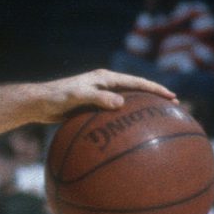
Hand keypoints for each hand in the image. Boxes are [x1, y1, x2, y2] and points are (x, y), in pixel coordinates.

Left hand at [32, 69, 176, 121]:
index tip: (172, 97)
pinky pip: (115, 114)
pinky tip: (131, 135)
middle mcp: (105, 85)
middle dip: (155, 97)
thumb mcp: (77, 96)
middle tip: (174, 107)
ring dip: (142, 109)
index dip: (155, 89)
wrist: (38, 103)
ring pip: (127, 102)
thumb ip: (98, 98)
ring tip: (158, 120)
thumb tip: (121, 102)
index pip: (136, 82)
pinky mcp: (94, 108)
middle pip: (136, 90)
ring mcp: (100, 96)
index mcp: (105, 78)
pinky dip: (125, 121)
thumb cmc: (56, 98)